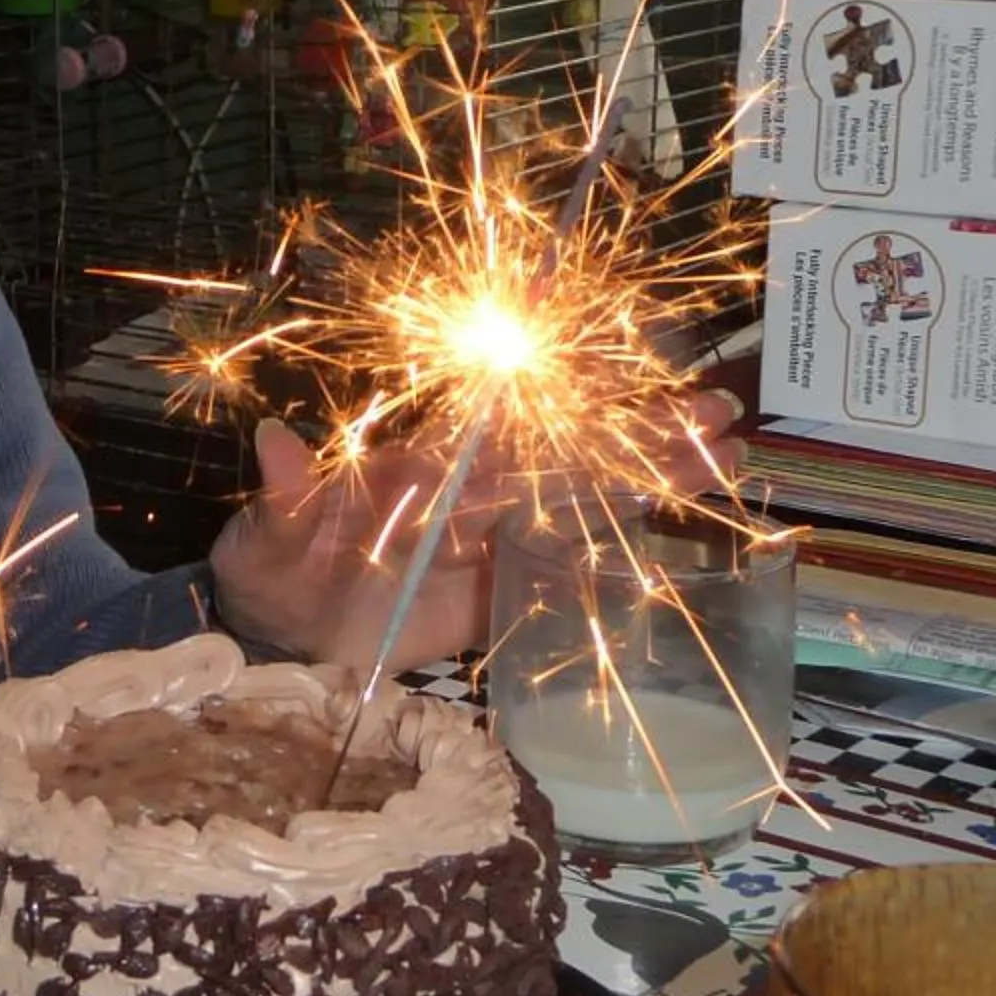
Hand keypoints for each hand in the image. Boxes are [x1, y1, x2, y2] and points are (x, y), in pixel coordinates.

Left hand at [208, 390, 744, 672]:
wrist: (274, 630)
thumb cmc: (273, 564)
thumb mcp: (270, 530)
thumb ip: (285, 495)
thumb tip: (272, 442)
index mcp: (422, 468)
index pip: (503, 424)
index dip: (559, 396)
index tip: (613, 365)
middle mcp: (468, 498)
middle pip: (566, 460)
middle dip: (640, 436)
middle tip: (721, 414)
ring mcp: (490, 548)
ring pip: (580, 508)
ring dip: (649, 482)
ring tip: (725, 456)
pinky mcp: (495, 600)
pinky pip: (563, 573)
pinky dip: (615, 554)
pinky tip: (674, 534)